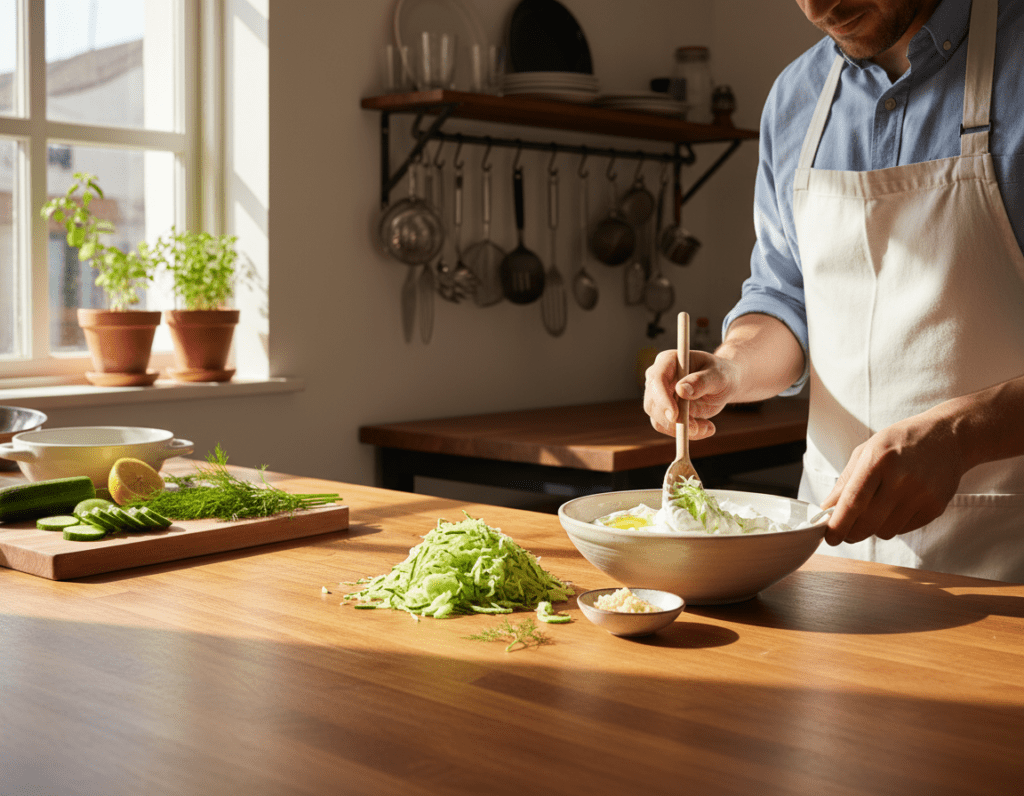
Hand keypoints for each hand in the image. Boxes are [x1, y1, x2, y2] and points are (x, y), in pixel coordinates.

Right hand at [642, 349, 739, 437]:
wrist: (723, 385)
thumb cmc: (722, 374)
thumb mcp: (718, 375)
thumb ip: (701, 381)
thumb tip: (681, 390)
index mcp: (668, 361)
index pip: (657, 379)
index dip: (662, 398)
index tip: (675, 416)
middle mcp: (658, 378)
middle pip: (652, 403)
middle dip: (671, 421)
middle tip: (696, 429)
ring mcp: (659, 396)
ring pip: (658, 420)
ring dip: (683, 429)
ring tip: (708, 427)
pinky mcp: (664, 412)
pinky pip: (668, 428)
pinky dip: (686, 433)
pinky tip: (706, 427)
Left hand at [820, 409, 967, 545]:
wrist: (947, 437)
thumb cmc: (900, 442)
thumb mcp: (866, 450)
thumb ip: (845, 481)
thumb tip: (827, 509)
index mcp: (878, 460)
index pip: (853, 502)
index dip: (838, 524)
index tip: (829, 536)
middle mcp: (900, 478)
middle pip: (868, 522)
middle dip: (851, 534)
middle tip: (845, 533)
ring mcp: (921, 494)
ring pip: (886, 531)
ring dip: (873, 529)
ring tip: (874, 512)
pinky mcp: (936, 506)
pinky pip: (904, 529)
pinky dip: (893, 525)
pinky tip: (895, 507)